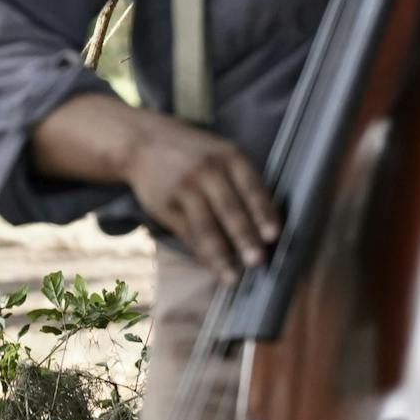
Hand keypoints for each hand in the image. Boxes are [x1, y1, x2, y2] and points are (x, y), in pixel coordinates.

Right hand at [122, 113, 279, 279]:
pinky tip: (212, 267)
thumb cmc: (199, 155)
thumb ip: (244, 183)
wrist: (146, 142)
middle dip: (244, 237)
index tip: (274, 235)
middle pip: (229, 209)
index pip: (252, 188)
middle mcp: (207, 171)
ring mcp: (183, 188)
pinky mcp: (164, 204)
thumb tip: (267, 226)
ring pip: (205, 227)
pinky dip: (201, 253)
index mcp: (231, 157)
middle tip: (257, 261)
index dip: (263, 213)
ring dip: (220, 255)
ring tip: (233, 278)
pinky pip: (187, 233)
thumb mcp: (224, 155)